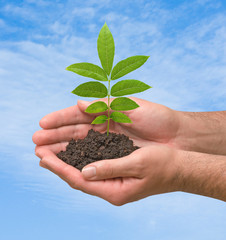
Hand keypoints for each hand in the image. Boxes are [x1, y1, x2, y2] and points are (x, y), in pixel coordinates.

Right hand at [32, 97, 179, 148]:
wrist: (177, 136)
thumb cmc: (157, 117)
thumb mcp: (132, 106)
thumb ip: (106, 105)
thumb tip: (80, 103)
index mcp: (106, 111)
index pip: (78, 114)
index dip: (60, 118)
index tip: (42, 123)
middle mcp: (103, 126)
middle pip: (74, 131)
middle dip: (55, 136)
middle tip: (35, 142)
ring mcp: (107, 141)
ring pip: (79, 145)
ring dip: (61, 148)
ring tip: (42, 153)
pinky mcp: (114, 155)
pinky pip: (92, 157)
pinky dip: (78, 159)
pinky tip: (65, 162)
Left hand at [35, 143, 177, 205]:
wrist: (180, 167)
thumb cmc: (163, 165)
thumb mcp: (137, 164)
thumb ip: (110, 168)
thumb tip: (84, 171)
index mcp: (115, 190)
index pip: (80, 180)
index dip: (60, 168)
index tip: (42, 157)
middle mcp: (111, 188)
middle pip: (77, 176)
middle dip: (57, 163)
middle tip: (39, 151)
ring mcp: (114, 180)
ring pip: (83, 170)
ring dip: (66, 159)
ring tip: (49, 150)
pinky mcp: (117, 170)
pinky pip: (93, 165)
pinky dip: (80, 157)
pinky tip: (73, 150)